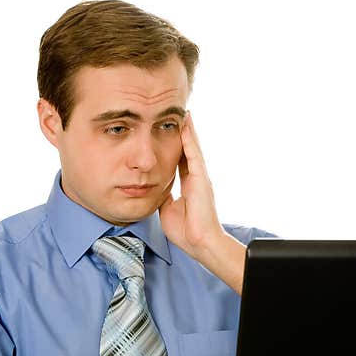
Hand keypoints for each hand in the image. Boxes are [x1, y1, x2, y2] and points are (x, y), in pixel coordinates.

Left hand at [158, 111, 223, 257]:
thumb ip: (164, 196)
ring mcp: (200, 177)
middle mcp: (196, 178)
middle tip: (179, 115)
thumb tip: (154, 188)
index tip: (170, 132)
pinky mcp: (201, 178)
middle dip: (183, 133)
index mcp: (189, 185)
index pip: (180, 160)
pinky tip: (185, 124)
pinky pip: (194, 153)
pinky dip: (190, 138)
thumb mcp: (168, 209)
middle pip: (188, 150)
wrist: (200, 242)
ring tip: (183, 112)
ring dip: (187, 130)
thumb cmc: (186, 231)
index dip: (176, 146)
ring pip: (192, 147)